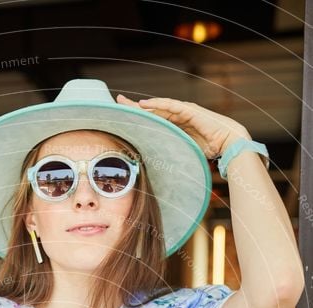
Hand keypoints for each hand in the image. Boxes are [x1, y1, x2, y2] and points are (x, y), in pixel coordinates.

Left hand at [116, 94, 250, 159]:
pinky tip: (145, 103)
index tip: (123, 116)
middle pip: (152, 110)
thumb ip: (173, 151)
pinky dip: (158, 104)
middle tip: (117, 101)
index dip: (139, 117)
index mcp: (177, 125)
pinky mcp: (190, 111)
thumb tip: (159, 166)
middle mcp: (179, 116)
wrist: (230, 142)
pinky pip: (171, 106)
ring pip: (159, 107)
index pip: (154, 119)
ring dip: (141, 104)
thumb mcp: (186, 150)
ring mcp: (184, 112)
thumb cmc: (211, 148)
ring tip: (126, 102)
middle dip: (134, 106)